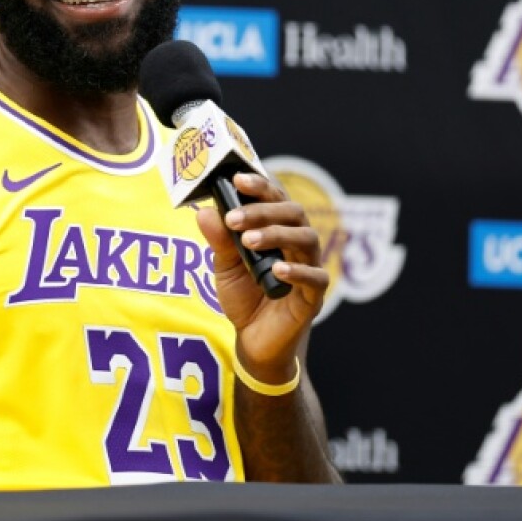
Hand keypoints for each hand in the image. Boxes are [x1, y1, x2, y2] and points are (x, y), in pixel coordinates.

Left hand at [195, 172, 329, 384]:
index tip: (237, 179)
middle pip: (293, 212)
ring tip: (248, 241)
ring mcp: (309, 267)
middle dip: (262, 210)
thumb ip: (219, 240)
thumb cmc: (244, 297)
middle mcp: (298, 243)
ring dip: (277, 234)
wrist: (252, 341)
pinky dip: (297, 270)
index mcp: (278, 229)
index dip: (260, 185)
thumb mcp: (224, 267)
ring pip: (306, 238)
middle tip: (233, 219)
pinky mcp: (314, 296)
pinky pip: (316, 278)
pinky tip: (277, 268)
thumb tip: (205, 212)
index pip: (276, 198)